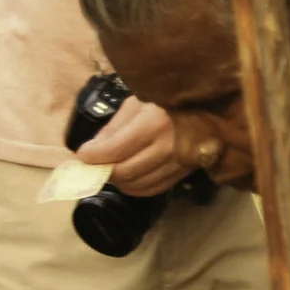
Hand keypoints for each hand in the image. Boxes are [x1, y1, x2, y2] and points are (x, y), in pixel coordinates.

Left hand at [76, 97, 190, 196]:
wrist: (207, 109)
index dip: (93, 156)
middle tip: (94, 164)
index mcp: (153, 123)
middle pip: (125, 172)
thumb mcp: (137, 103)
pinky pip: (153, 189)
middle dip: (103, 170)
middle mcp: (167, 146)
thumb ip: (113, 127)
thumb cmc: (168, 100)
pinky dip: (135, 188)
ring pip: (137, 185)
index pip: (114, 150)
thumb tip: (91, 151)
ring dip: (118, 181)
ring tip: (110, 170)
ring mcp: (177, 163)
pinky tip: (128, 179)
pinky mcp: (183, 174)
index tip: (82, 155)